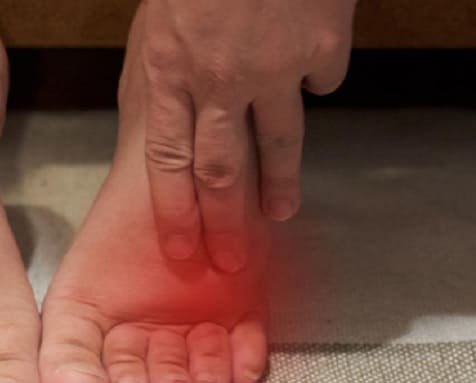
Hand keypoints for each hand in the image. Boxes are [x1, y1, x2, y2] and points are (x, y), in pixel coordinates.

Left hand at [140, 0, 355, 271]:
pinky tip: (313, 78)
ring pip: (278, 142)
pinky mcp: (320, 45)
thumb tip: (157, 129)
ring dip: (279, 184)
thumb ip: (158, 79)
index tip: (181, 248)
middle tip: (231, 260)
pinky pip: (321, 79)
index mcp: (167, 72)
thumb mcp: (155, 29)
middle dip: (224, 222)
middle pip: (220, 168)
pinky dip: (317, 81)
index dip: (173, 210)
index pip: (166, 161)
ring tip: (280, 213)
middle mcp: (217, 78)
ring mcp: (272, 65)